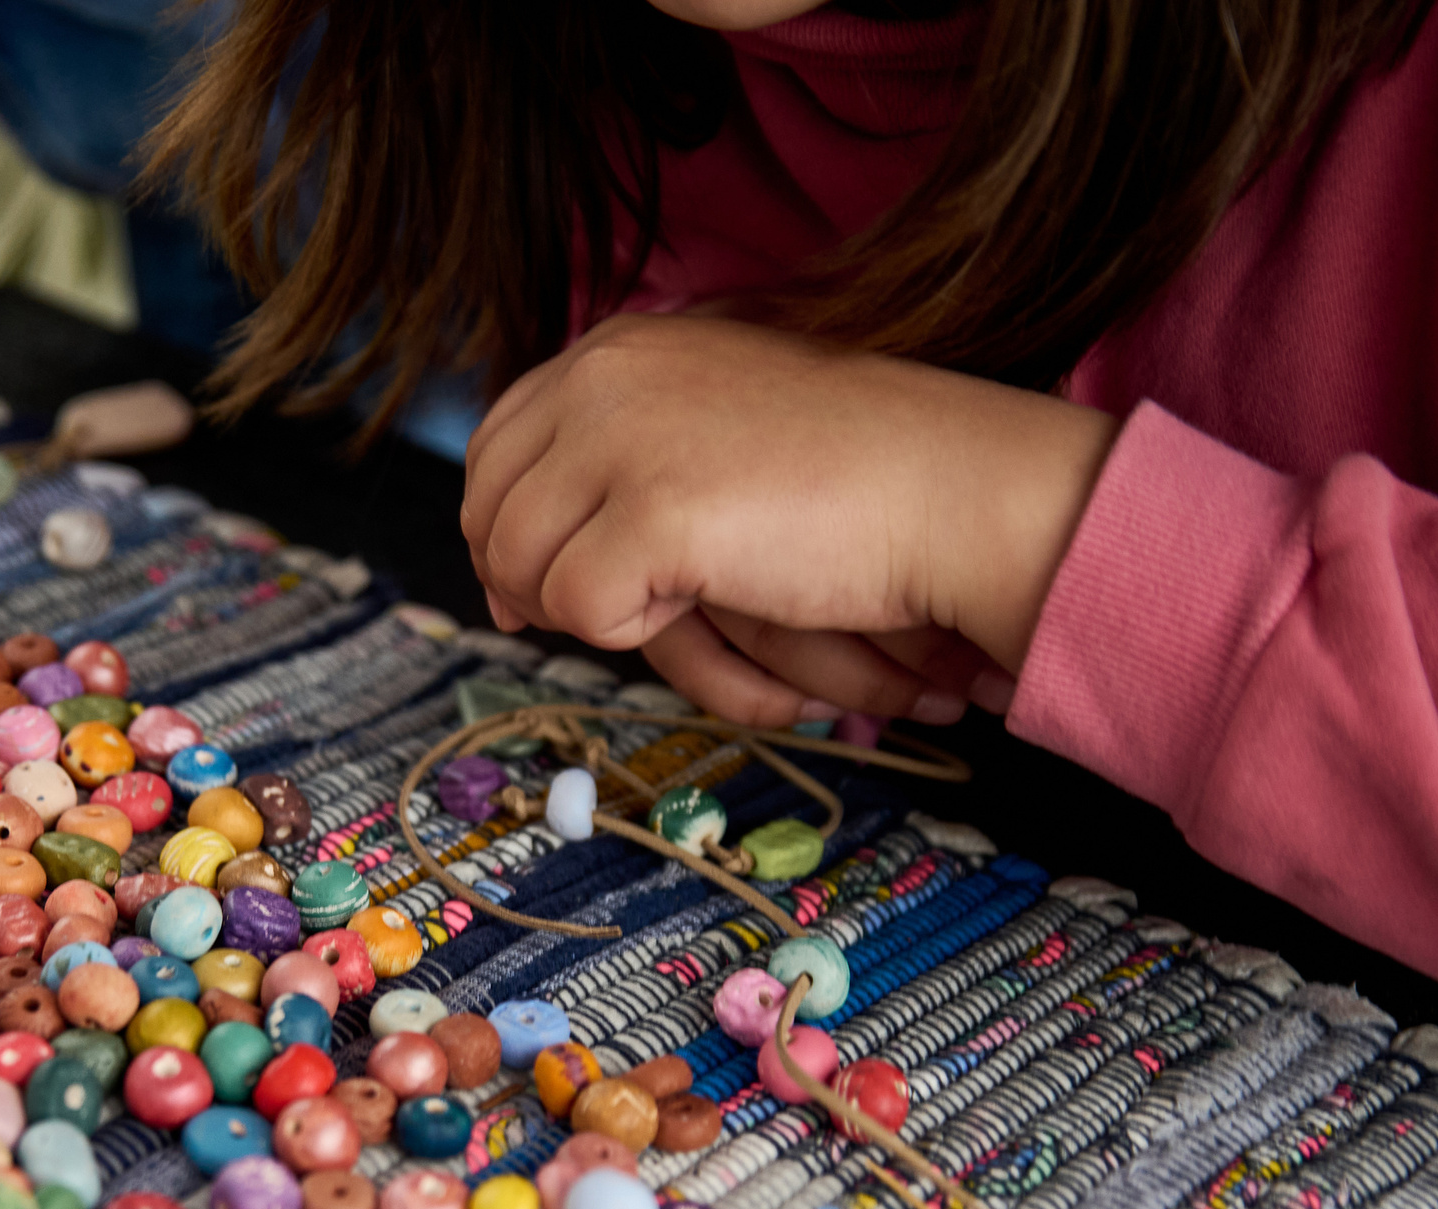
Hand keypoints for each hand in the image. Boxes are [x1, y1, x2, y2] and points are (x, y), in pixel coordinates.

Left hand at [461, 313, 1119, 723]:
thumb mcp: (705, 433)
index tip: (532, 583)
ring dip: (585, 609)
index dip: (499, 525)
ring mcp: (622, 438)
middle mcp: (604, 377)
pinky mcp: (652, 512)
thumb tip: (503, 577)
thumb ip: (609, 467)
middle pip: (488, 509)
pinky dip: (634, 631)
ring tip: (675, 600)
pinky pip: (579, 609)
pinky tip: (707, 596)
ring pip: (520, 566)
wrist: (948, 485)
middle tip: (589, 617)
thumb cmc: (848, 473)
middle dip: (522, 578)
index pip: (495, 445)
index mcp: (616, 349)